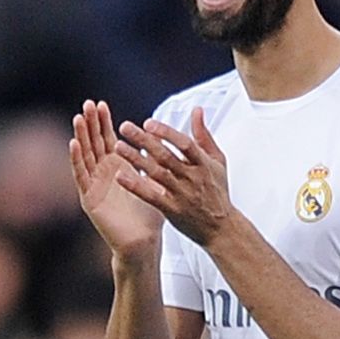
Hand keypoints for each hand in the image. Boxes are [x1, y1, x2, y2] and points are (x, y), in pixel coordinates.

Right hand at [69, 100, 160, 257]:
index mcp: (117, 167)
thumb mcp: (152, 179)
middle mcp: (102, 174)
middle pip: (94, 143)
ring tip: (78, 118)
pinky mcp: (89, 198)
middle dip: (90, 124)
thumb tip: (155, 136)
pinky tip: (73, 144)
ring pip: (85, 156)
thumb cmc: (150, 214)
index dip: (103, 122)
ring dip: (80, 137)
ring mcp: (94, 185)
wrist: (143, 241)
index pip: (107, 139)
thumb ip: (150, 158)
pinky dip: (76, 159)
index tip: (101, 104)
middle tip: (87, 104)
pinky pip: (81, 176)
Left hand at [115, 109, 236, 244]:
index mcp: (203, 164)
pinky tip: (121, 176)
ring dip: (136, 159)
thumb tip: (197, 110)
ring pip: (156, 174)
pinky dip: (136, 186)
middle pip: (166, 156)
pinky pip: (151, 196)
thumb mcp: (218, 161)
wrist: (221, 228)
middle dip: (144, 140)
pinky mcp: (172, 211)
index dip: (166, 133)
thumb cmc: (218, 191)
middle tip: (125, 127)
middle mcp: (192, 178)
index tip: (148, 123)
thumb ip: (204, 135)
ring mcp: (182, 195)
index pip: (184, 144)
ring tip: (118, 146)